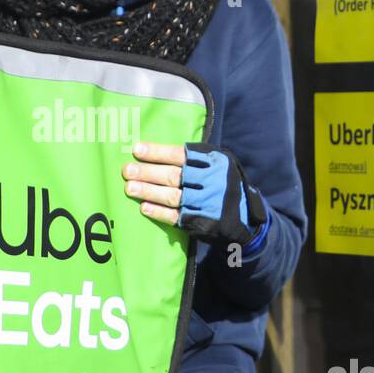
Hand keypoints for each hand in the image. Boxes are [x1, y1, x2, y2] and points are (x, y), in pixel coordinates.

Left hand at [122, 141, 267, 245]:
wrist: (246, 216)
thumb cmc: (223, 183)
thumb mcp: (218, 163)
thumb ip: (195, 158)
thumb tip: (156, 152)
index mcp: (213, 162)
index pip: (180, 155)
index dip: (157, 152)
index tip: (137, 150)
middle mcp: (209, 182)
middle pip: (173, 175)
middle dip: (147, 172)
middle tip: (127, 171)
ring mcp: (205, 203)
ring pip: (172, 196)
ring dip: (148, 191)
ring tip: (129, 188)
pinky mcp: (200, 221)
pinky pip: (175, 216)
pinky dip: (159, 212)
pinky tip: (144, 207)